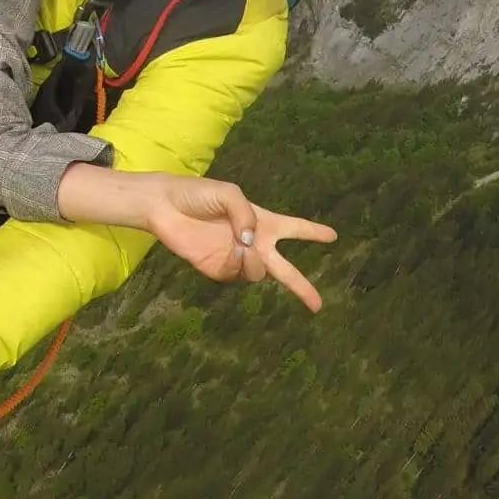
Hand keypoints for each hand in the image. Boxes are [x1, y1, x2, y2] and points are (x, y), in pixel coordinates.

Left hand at [141, 173, 337, 311]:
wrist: (165, 206)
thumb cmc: (198, 194)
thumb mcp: (229, 193)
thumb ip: (246, 215)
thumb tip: (252, 243)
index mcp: (262, 221)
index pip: (294, 228)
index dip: (314, 232)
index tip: (333, 236)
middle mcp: (253, 243)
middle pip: (285, 269)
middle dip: (302, 287)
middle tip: (318, 305)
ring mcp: (235, 258)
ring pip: (259, 273)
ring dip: (255, 263)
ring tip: (241, 245)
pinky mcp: (217, 269)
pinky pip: (235, 275)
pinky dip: (236, 265)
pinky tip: (228, 250)